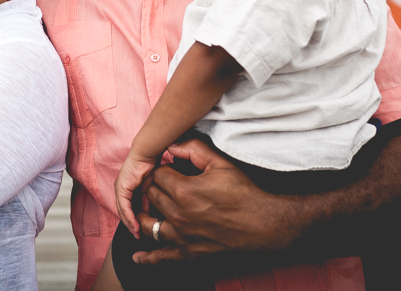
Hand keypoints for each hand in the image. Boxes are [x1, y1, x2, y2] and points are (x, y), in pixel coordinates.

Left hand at [114, 151, 156, 238]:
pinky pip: (125, 207)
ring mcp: (119, 189)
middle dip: (131, 225)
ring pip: (123, 212)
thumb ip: (147, 199)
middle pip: (123, 212)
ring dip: (130, 224)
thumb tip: (147, 210)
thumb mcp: (149, 187)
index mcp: (126, 188)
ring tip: (137, 234)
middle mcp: (120, 189)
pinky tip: (136, 226)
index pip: (128, 208)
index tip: (141, 230)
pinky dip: (130, 217)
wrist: (148, 154)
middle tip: (138, 236)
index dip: (134, 220)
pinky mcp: (121, 188)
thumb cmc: (150, 166)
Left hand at [140, 139, 298, 260]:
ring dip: (147, 215)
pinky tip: (138, 256)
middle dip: (156, 188)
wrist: (262, 223)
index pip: (158, 175)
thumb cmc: (243, 193)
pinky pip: (162, 256)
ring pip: (150, 224)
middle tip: (165, 186)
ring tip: (147, 210)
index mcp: (184, 191)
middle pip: (152, 196)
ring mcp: (182, 236)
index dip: (164, 170)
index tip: (172, 171)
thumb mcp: (219, 163)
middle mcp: (179, 214)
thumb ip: (194, 148)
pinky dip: (147, 256)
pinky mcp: (189, 252)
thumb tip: (172, 143)